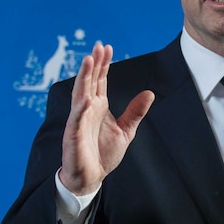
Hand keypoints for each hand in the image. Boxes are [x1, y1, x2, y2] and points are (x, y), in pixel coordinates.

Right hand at [59, 43, 154, 194]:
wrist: (91, 177)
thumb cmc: (103, 153)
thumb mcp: (125, 131)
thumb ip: (135, 112)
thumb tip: (149, 93)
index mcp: (98, 107)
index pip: (100, 80)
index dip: (103, 64)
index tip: (107, 47)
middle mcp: (86, 110)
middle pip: (89, 81)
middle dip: (94, 64)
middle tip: (98, 46)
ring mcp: (78, 121)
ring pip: (79, 95)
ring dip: (83, 78)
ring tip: (88, 61)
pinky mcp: (73, 136)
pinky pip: (76, 120)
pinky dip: (80, 109)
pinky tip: (87, 98)